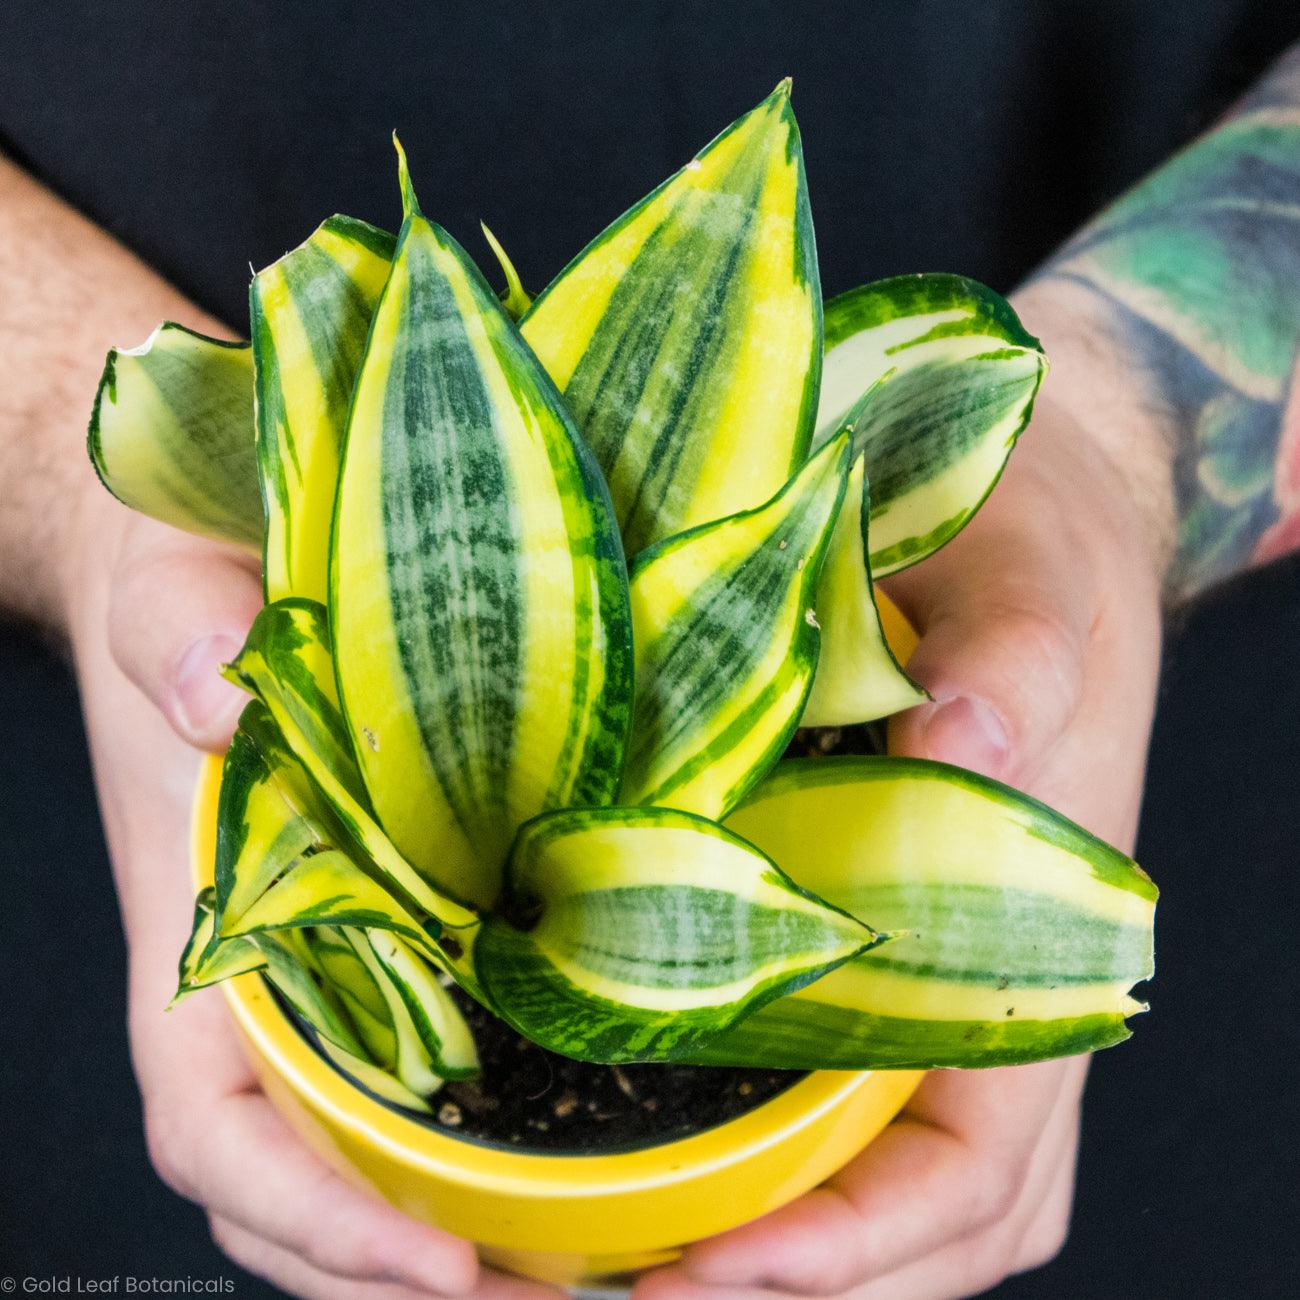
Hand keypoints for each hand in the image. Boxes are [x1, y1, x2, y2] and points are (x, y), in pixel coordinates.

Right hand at [66, 492, 559, 1299]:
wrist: (211, 572)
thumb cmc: (177, 594)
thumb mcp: (168, 599)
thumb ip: (179, 639)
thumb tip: (217, 696)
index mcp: (194, 938)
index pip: (215, 1129)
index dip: (308, 1213)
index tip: (432, 1262)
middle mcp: (260, 980)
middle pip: (301, 1184)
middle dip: (394, 1270)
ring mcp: (329, 967)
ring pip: (366, 1147)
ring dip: (449, 1230)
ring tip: (577, 1274)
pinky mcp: (393, 929)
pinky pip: (423, 1060)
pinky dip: (479, 1134)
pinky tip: (568, 1154)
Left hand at [634, 388, 1164, 1297]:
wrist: (1019, 520)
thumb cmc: (1033, 554)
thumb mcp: (1032, 582)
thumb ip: (1017, 656)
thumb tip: (970, 735)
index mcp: (1048, 944)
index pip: (975, 1161)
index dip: (858, 1237)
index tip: (717, 1264)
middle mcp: (995, 989)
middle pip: (926, 1213)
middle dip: (797, 1275)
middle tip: (631, 1288)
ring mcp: (934, 976)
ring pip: (880, 1172)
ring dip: (778, 1235)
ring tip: (626, 1256)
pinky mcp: (874, 936)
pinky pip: (832, 1086)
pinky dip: (763, 1152)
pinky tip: (663, 1141)